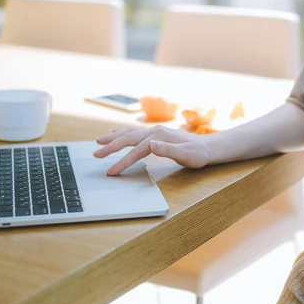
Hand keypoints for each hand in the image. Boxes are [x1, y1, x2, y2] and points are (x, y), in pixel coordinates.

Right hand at [93, 125, 210, 174]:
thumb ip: (168, 150)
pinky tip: (116, 135)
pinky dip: (122, 134)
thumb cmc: (198, 154)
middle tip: (96, 155)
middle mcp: (154, 131)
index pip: (136, 150)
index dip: (123, 161)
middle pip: (128, 138)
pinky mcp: (155, 134)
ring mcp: (154, 131)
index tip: (112, 172)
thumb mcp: (186, 155)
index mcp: (159, 137)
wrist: (208, 147)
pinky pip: (134, 133)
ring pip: (129, 133)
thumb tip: (151, 144)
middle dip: (110, 147)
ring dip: (113, 138)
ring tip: (98, 142)